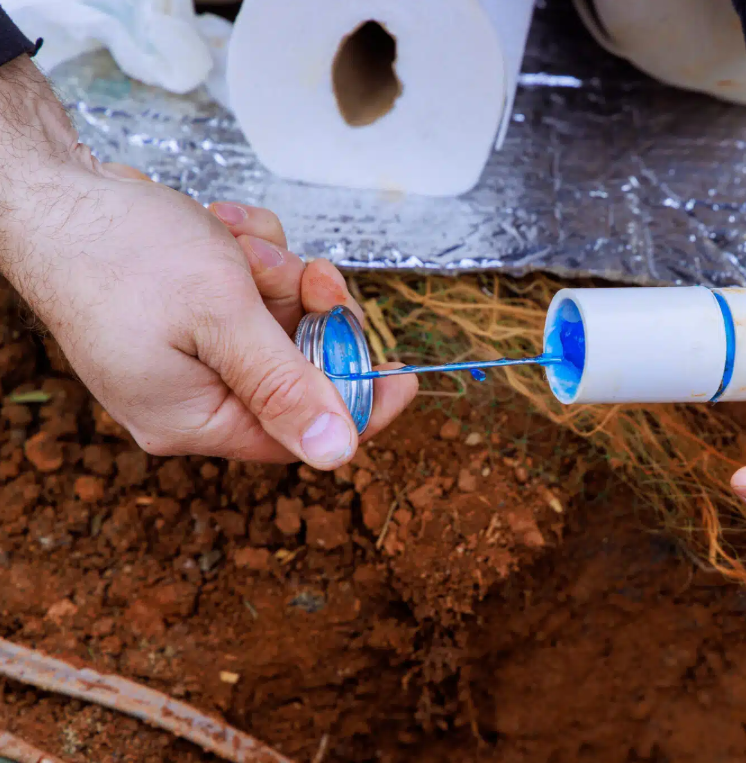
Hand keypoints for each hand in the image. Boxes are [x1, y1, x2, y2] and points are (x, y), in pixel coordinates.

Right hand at [0, 56, 416, 467]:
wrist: (55, 191)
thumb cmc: (123, 253)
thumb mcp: (222, 318)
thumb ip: (283, 386)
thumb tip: (336, 454)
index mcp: (193, 420)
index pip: (301, 434)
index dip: (360, 401)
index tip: (405, 373)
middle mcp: (190, 399)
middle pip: (297, 372)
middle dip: (309, 314)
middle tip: (312, 273)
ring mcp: (187, 357)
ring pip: (279, 324)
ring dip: (276, 276)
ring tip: (240, 244)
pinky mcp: (187, 319)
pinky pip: (251, 297)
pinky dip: (250, 259)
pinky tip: (223, 232)